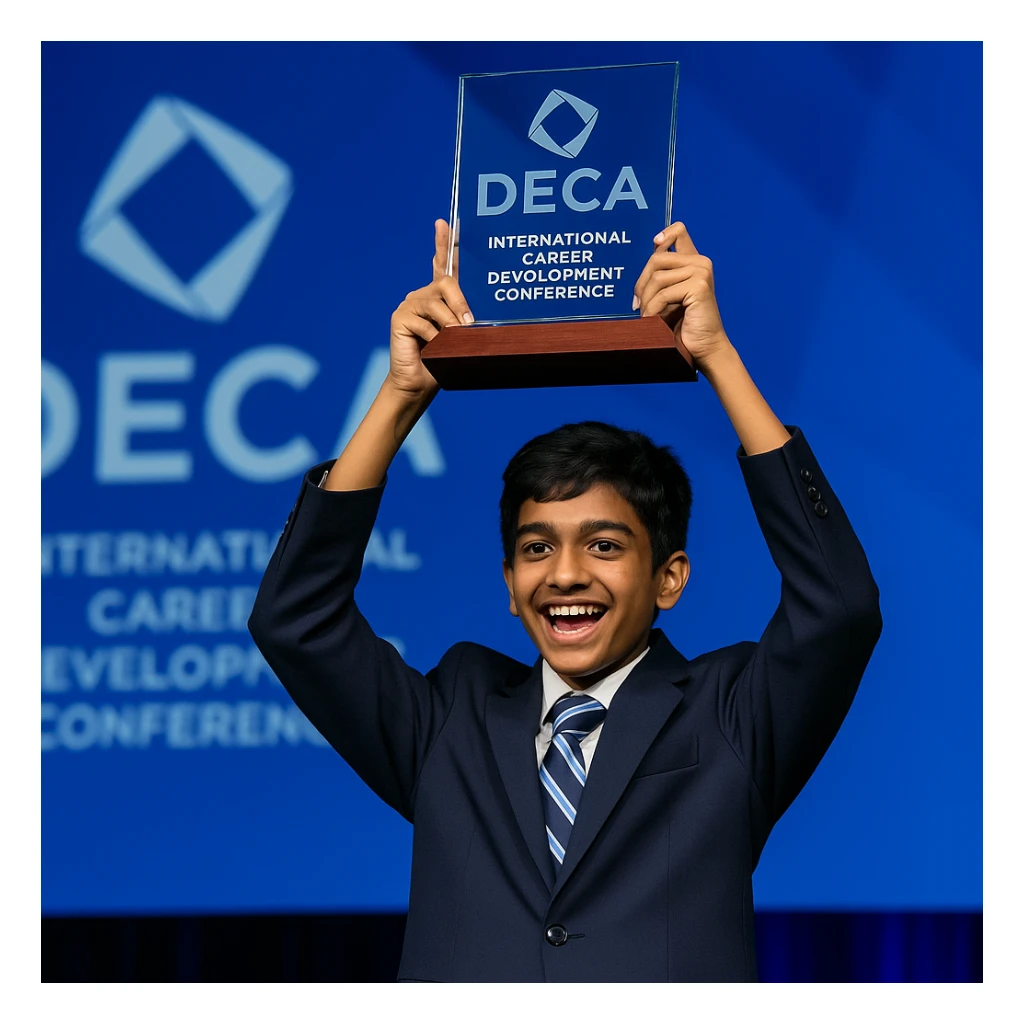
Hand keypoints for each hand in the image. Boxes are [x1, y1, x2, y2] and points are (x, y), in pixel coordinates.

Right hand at [387, 220, 473, 397]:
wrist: (421, 382)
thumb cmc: (446, 360)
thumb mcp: (461, 338)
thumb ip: (465, 320)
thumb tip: (472, 317)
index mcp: (440, 297)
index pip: (443, 264)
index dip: (444, 243)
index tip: (446, 222)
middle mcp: (424, 295)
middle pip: (444, 282)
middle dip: (460, 301)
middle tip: (469, 322)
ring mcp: (409, 304)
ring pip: (435, 303)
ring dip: (450, 322)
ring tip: (456, 338)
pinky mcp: (399, 317)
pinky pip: (423, 321)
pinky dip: (434, 337)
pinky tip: (434, 347)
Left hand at [633, 222, 729, 367]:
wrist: (703, 347)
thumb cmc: (684, 324)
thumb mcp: (669, 295)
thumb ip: (661, 276)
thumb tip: (645, 264)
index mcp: (694, 262)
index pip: (679, 231)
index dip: (664, 234)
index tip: (655, 244)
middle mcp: (700, 263)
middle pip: (656, 259)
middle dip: (641, 284)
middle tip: (637, 304)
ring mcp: (701, 272)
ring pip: (657, 278)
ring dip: (646, 300)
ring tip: (646, 316)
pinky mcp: (699, 286)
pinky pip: (663, 293)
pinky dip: (653, 309)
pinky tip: (653, 320)